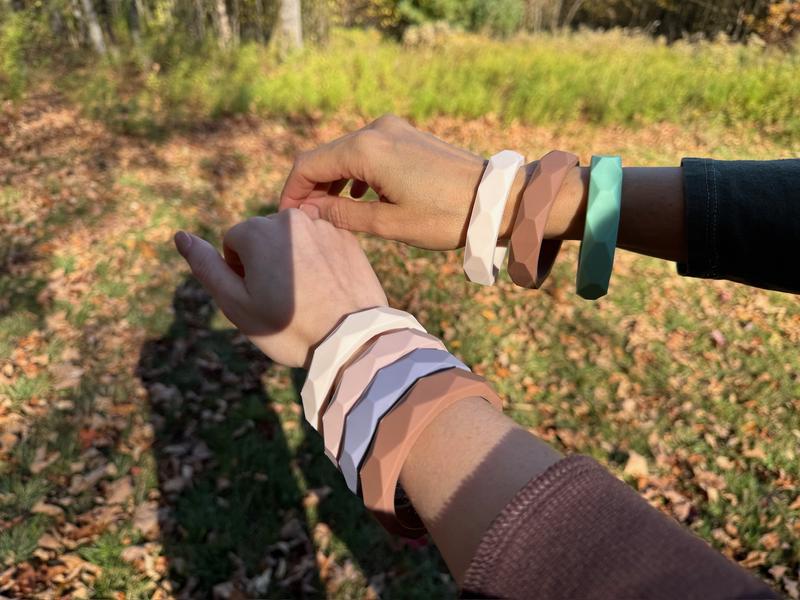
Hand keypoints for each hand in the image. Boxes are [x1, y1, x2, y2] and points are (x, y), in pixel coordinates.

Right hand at [174, 209, 387, 367]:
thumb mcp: (236, 303)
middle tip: (285, 301)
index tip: (261, 298)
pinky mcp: (349, 239)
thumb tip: (180, 236)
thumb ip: (206, 266)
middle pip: (264, 238)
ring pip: (294, 241)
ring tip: (308, 297)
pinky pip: (321, 245)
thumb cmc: (289, 327)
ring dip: (294, 261)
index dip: (240, 274)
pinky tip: (327, 290)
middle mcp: (292, 217)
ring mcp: (325, 226)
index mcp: (258, 230)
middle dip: (266, 263)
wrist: (351, 340)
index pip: (233, 244)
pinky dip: (320, 262)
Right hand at [279, 115, 527, 249]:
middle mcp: (376, 130)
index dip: (292, 192)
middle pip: (325, 157)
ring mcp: (394, 130)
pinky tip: (358, 198)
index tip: (286, 219)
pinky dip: (354, 174)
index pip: (308, 165)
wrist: (495, 198)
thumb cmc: (445, 216)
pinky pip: (367, 152)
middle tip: (305, 221)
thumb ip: (343, 215)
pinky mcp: (407, 136)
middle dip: (310, 188)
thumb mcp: (389, 223)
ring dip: (332, 182)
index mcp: (366, 150)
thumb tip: (310, 212)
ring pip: (345, 154)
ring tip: (328, 215)